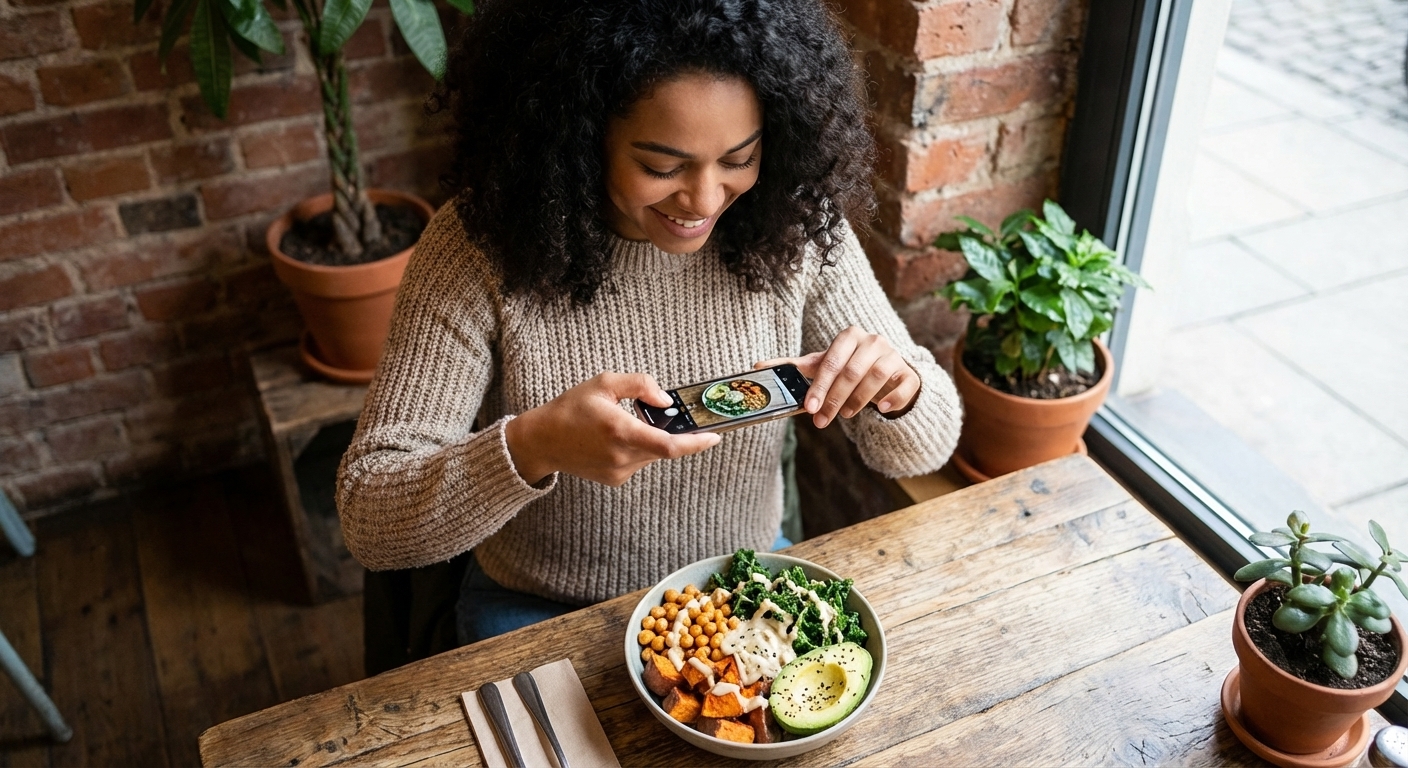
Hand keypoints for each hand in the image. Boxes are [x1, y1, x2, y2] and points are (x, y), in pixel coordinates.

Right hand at [504, 373, 720, 486]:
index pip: (669, 445)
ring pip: (652, 454)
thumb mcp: (603, 383)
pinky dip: (638, 447)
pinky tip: (616, 436)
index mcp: (620, 431)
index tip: (715, 436)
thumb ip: (639, 385)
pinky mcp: (615, 479)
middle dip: (674, 432)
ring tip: (626, 422)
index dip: (696, 443)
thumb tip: (665, 399)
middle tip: (676, 416)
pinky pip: (639, 461)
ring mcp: (619, 472)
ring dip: (652, 438)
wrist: (541, 441)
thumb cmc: (570, 409)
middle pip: (664, 448)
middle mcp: (622, 457)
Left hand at [757, 326, 920, 428]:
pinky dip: (891, 398)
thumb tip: (757, 366)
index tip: (810, 408)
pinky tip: (881, 409)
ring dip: (858, 400)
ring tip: (845, 415)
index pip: (832, 361)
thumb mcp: (823, 364)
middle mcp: (873, 341)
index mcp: (850, 336)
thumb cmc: (849, 367)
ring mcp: (894, 355)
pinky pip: (902, 385)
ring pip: (876, 377)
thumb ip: (794, 367)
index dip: (820, 386)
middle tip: (822, 420)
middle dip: (834, 399)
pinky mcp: (909, 373)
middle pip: (852, 372)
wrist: (887, 373)